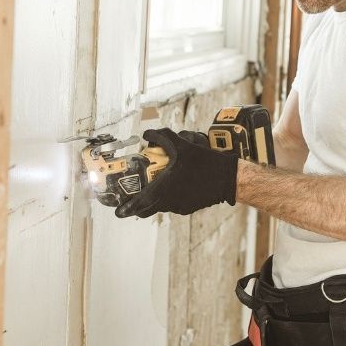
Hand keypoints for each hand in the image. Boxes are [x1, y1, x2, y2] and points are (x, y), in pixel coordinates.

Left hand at [114, 128, 237, 217]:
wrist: (227, 177)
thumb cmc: (204, 163)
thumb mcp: (182, 145)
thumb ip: (162, 137)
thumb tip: (147, 133)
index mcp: (165, 189)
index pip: (141, 204)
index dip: (127, 208)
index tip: (118, 212)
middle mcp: (171, 201)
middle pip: (147, 209)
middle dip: (137, 206)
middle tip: (131, 200)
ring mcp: (180, 206)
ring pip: (160, 206)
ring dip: (154, 200)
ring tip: (152, 189)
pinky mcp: (189, 207)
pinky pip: (173, 205)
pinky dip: (168, 199)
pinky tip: (172, 187)